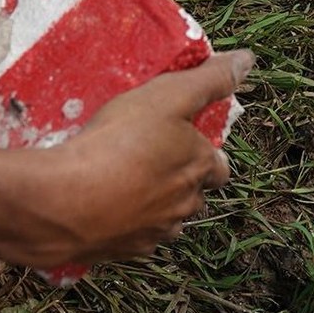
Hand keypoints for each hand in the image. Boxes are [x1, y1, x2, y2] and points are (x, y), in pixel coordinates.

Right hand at [10, 51, 250, 266]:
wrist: (66, 201)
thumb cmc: (120, 142)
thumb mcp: (167, 95)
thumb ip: (209, 80)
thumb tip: (247, 61)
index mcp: (201, 168)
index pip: (219, 165)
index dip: (202, 152)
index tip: (181, 140)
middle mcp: (186, 205)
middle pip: (193, 195)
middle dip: (180, 181)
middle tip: (148, 158)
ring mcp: (156, 233)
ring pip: (165, 219)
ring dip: (154, 204)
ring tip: (122, 180)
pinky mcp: (125, 251)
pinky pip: (133, 236)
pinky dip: (125, 223)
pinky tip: (103, 205)